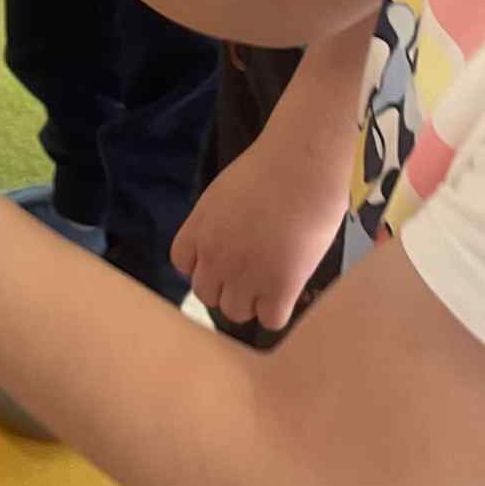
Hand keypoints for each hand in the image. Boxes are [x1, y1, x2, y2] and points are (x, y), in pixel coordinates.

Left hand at [171, 108, 348, 332]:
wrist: (301, 165)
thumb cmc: (273, 167)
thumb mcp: (226, 192)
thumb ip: (220, 222)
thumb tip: (233, 240)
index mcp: (199, 227)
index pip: (183, 263)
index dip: (204, 265)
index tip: (224, 259)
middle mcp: (214, 254)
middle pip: (206, 293)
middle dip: (227, 288)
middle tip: (252, 275)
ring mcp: (244, 273)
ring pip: (235, 312)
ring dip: (251, 303)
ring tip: (272, 285)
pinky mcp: (279, 286)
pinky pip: (270, 320)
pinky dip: (278, 311)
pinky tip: (289, 293)